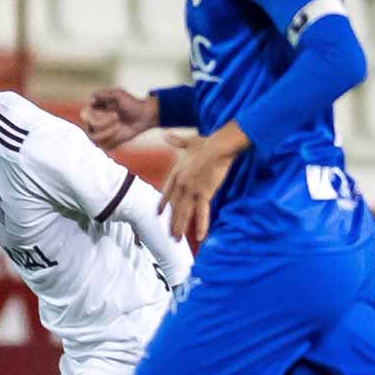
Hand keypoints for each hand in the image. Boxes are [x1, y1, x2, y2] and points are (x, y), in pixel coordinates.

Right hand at [80, 88, 158, 150]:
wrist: (144, 116)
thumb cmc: (132, 103)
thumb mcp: (119, 94)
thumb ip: (104, 95)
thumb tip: (92, 99)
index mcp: (94, 109)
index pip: (85, 116)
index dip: (97, 117)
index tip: (114, 112)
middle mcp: (94, 121)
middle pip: (89, 128)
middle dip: (104, 124)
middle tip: (118, 117)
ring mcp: (100, 132)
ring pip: (94, 139)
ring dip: (108, 134)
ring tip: (119, 127)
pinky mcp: (107, 142)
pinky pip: (104, 146)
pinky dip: (113, 141)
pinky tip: (121, 134)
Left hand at [157, 122, 248, 240]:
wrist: (216, 147)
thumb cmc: (206, 143)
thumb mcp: (188, 141)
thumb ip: (176, 140)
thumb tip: (166, 134)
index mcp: (177, 172)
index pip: (166, 192)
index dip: (163, 204)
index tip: (159, 213)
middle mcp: (181, 184)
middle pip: (175, 207)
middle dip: (172, 222)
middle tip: (170, 235)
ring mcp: (191, 190)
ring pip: (184, 213)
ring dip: (180, 228)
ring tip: (177, 240)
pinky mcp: (204, 194)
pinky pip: (202, 213)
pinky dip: (201, 226)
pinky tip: (200, 237)